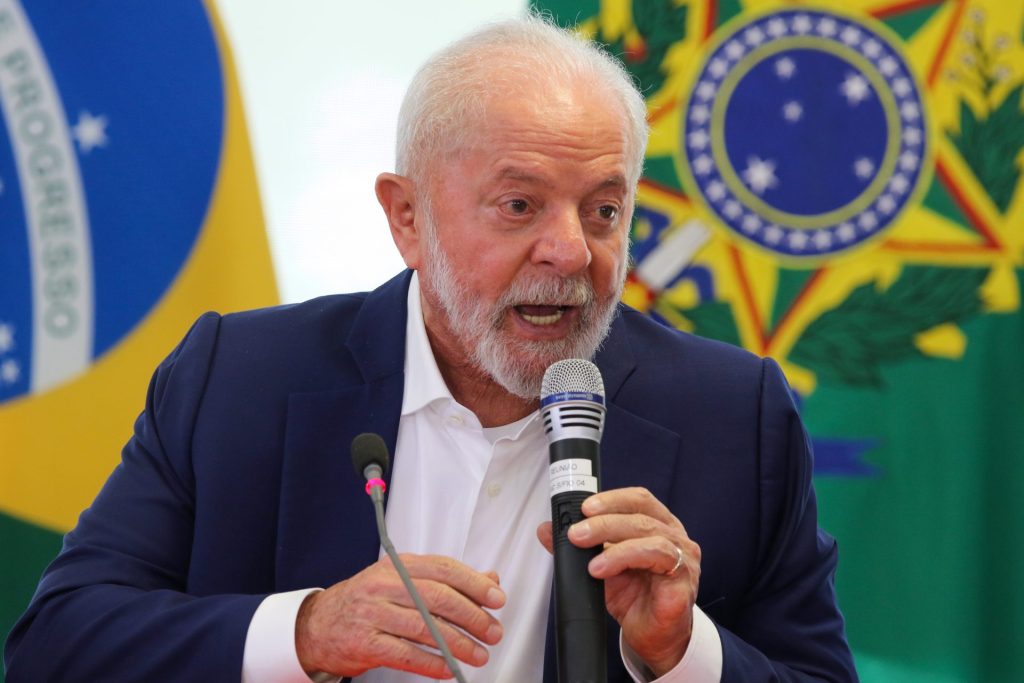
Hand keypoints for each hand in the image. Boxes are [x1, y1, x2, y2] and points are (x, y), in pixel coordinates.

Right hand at [294, 554, 505, 677]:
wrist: (317, 625)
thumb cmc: (366, 602)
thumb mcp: (403, 582)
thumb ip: (445, 581)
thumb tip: (489, 581)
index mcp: (398, 566)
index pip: (443, 568)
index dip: (474, 584)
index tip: (497, 598)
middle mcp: (384, 585)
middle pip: (437, 597)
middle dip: (472, 616)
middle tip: (493, 631)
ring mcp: (372, 613)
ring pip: (424, 627)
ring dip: (458, 644)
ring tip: (478, 654)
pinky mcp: (364, 642)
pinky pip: (405, 654)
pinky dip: (431, 663)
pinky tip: (449, 668)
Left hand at [537, 487, 699, 676]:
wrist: (651, 638)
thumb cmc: (634, 599)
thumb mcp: (599, 567)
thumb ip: (577, 547)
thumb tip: (547, 529)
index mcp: (658, 525)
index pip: (638, 499)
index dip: (611, 499)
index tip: (583, 507)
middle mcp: (674, 537)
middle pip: (640, 514)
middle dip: (603, 521)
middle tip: (575, 533)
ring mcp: (683, 558)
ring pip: (648, 533)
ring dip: (611, 541)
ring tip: (588, 560)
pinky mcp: (683, 581)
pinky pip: (657, 558)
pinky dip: (625, 558)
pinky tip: (602, 569)